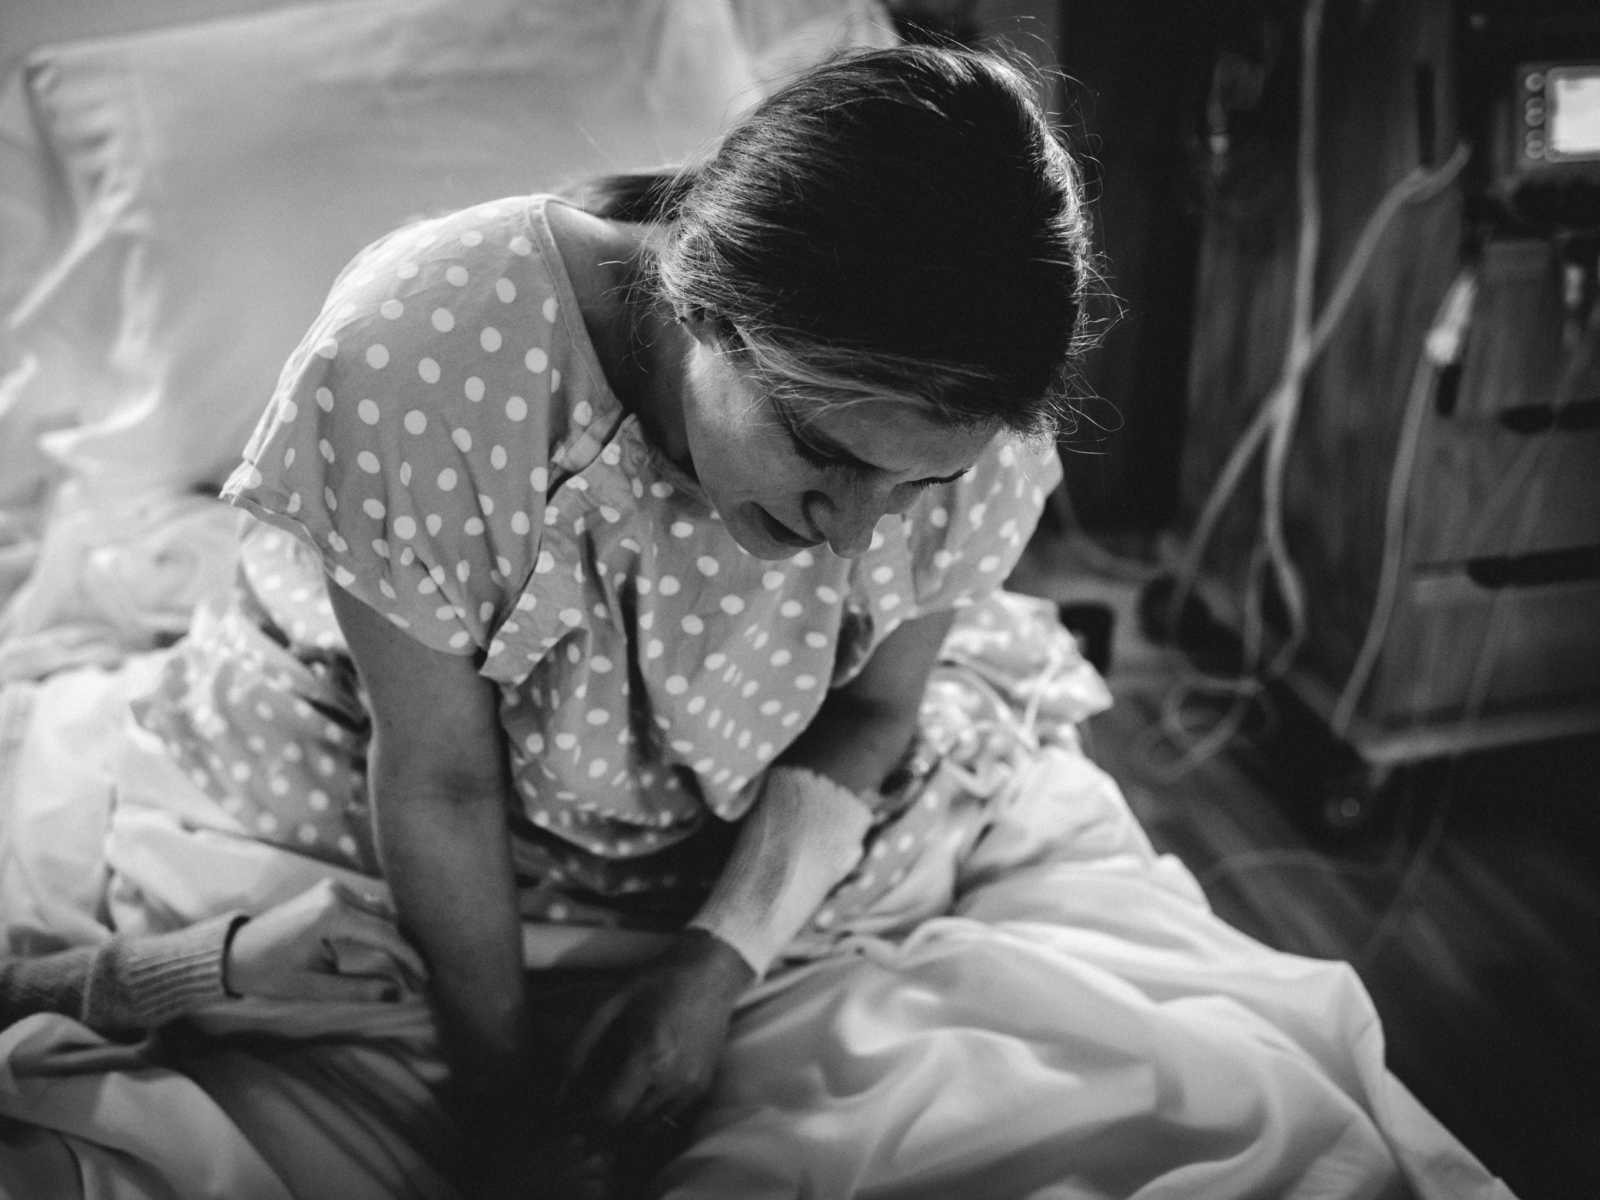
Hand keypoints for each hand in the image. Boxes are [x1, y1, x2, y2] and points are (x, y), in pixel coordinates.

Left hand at [225, 877, 427, 1002]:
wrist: (234, 952)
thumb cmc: (269, 972)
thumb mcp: (315, 987)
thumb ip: (359, 989)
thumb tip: (397, 994)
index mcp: (332, 914)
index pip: (386, 935)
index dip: (410, 958)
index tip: (425, 980)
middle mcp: (337, 893)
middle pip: (388, 921)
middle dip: (404, 952)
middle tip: (416, 982)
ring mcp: (333, 888)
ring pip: (380, 912)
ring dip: (394, 940)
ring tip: (404, 971)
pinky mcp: (330, 892)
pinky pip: (366, 908)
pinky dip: (380, 929)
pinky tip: (386, 951)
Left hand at [560, 929, 753, 1137]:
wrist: (710, 973)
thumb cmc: (657, 983)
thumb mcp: (609, 1005)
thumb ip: (580, 1049)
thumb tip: (559, 1091)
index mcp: (649, 1055)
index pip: (611, 1111)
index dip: (583, 1123)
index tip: (565, 1120)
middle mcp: (674, 1079)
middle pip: (627, 1128)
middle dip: (599, 1130)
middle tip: (578, 1120)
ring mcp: (692, 1087)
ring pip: (648, 1130)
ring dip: (621, 1130)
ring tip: (601, 1113)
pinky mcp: (702, 1088)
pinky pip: (667, 1120)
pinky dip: (645, 1121)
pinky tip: (630, 1104)